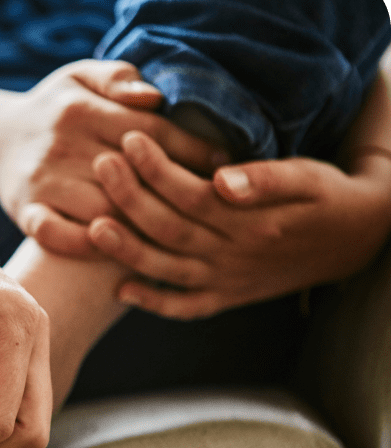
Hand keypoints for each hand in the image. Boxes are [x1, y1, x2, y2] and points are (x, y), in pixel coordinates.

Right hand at [0, 59, 226, 255]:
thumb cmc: (56, 110)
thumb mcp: (81, 77)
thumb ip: (120, 79)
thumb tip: (155, 99)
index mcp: (81, 109)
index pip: (151, 133)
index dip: (192, 152)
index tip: (224, 167)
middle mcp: (59, 145)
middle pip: (132, 176)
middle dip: (174, 192)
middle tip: (212, 208)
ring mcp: (41, 182)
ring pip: (103, 210)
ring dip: (142, 225)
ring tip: (179, 234)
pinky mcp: (25, 212)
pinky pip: (59, 237)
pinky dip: (89, 247)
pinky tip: (118, 251)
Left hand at [87, 131, 390, 318]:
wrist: (354, 241)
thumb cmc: (324, 196)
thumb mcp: (308, 178)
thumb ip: (267, 178)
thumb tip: (224, 179)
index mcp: (250, 221)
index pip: (192, 193)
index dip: (158, 169)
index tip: (129, 140)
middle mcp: (233, 255)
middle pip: (171, 228)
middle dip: (131, 198)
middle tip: (100, 166)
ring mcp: (227, 281)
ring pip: (168, 269)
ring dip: (129, 251)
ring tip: (94, 227)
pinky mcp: (226, 298)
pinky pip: (186, 308)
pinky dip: (155, 304)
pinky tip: (121, 291)